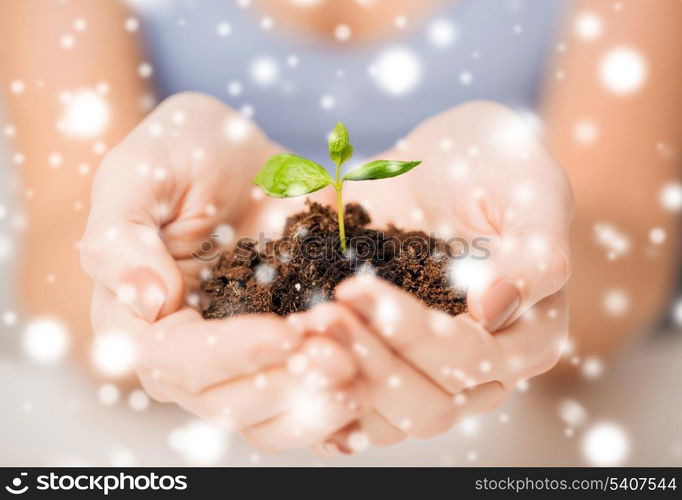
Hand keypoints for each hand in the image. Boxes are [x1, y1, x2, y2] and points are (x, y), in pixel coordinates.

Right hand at [80, 92, 365, 450]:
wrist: (245, 152)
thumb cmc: (183, 153)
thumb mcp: (140, 175)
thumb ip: (121, 237)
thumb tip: (146, 303)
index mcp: (143, 322)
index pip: (177, 361)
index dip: (230, 355)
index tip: (286, 331)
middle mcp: (191, 355)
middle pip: (227, 403)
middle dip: (285, 386)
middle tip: (340, 361)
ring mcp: (243, 360)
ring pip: (268, 417)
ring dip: (315, 408)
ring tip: (364, 379)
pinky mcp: (285, 355)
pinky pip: (305, 403)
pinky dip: (335, 416)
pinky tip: (370, 405)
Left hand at [311, 101, 573, 451]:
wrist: (439, 163)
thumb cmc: (492, 165)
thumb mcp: (528, 187)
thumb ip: (534, 248)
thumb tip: (494, 308)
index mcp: (529, 335)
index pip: (471, 360)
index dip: (413, 334)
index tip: (356, 289)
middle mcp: (484, 369)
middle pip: (430, 406)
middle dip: (370, 362)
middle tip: (318, 316)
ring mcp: (433, 373)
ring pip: (392, 419)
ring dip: (341, 381)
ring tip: (301, 330)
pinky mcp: (391, 365)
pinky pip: (359, 405)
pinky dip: (325, 391)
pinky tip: (294, 358)